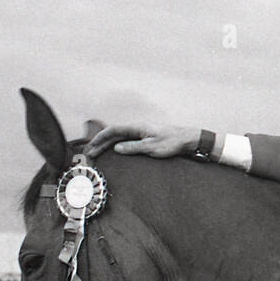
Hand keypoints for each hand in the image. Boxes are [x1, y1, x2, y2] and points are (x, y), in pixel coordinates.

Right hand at [84, 124, 198, 158]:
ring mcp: (142, 133)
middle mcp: (138, 128)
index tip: (91, 145)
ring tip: (98, 153)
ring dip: (108, 145)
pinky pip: (127, 141)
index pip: (114, 130)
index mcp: (138, 127)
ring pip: (120, 137)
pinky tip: (114, 152)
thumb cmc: (173, 142)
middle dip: (101, 143)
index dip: (101, 137)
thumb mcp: (152, 147)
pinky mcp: (146, 138)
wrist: (188, 140)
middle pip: (115, 134)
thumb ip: (133, 147)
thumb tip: (116, 148)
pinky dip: (118, 146)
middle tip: (90, 153)